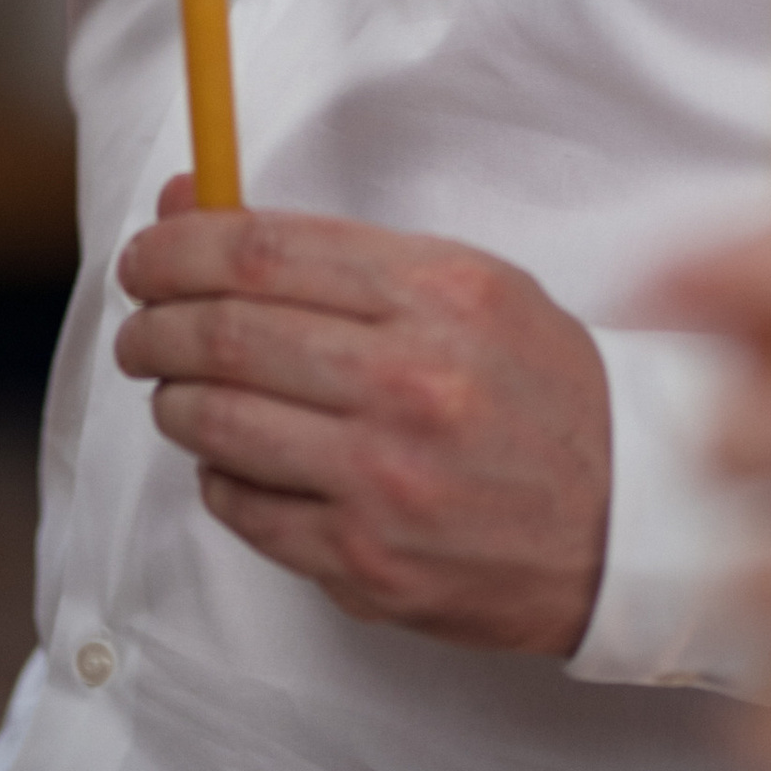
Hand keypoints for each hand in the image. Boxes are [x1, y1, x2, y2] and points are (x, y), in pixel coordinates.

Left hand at [114, 186, 609, 653]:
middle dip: (156, 324)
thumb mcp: (461, 282)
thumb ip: (328, 247)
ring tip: (178, 389)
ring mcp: (385, 482)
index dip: (179, 248)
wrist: (628, 517)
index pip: (262, 252)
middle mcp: (410, 384)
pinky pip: (245, 510)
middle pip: (225, 335)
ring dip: (173, 399)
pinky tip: (236, 458)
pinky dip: (218, 476)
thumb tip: (191, 206)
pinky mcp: (367, 564)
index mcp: (439, 294)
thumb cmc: (538, 386)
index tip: (146, 254)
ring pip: (218, 424)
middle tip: (143, 325)